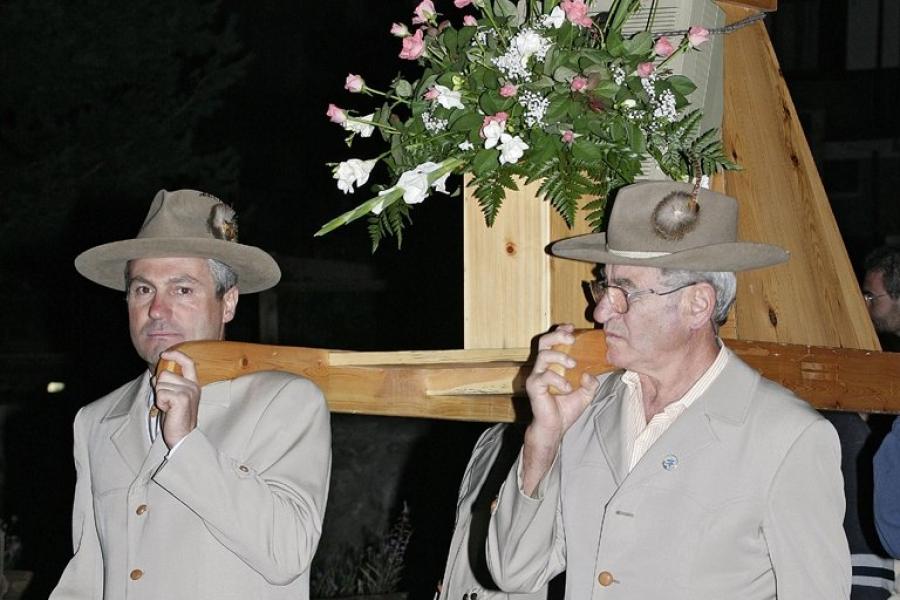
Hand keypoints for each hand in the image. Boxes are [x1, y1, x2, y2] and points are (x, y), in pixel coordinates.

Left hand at [153, 350, 200, 448]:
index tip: (164, 354)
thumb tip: (156, 376)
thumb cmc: (176, 418)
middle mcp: (193, 386)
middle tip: (166, 401)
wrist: (183, 436)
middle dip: (159, 387)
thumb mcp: (174, 397)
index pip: (188, 362)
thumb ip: (169, 384)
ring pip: (160, 383)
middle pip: (165, 374)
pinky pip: (160, 393)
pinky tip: (167, 410)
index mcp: (193, 384)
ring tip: (168, 407)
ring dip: (159, 396)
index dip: (176, 355)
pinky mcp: (181, 399)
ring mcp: (188, 392)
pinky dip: (160, 402)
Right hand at [521, 324, 599, 494]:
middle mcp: (541, 367)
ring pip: (544, 355)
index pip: (552, 342)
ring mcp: (536, 375)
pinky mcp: (534, 386)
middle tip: (571, 339)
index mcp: (552, 365)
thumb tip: (589, 373)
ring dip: (560, 356)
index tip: (572, 328)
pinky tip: (567, 388)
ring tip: (573, 364)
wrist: (554, 428)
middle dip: (558, 336)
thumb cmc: (565, 409)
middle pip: (544, 342)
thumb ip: (591, 382)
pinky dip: (559, 380)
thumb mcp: (585, 394)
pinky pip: (545, 375)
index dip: (561, 332)